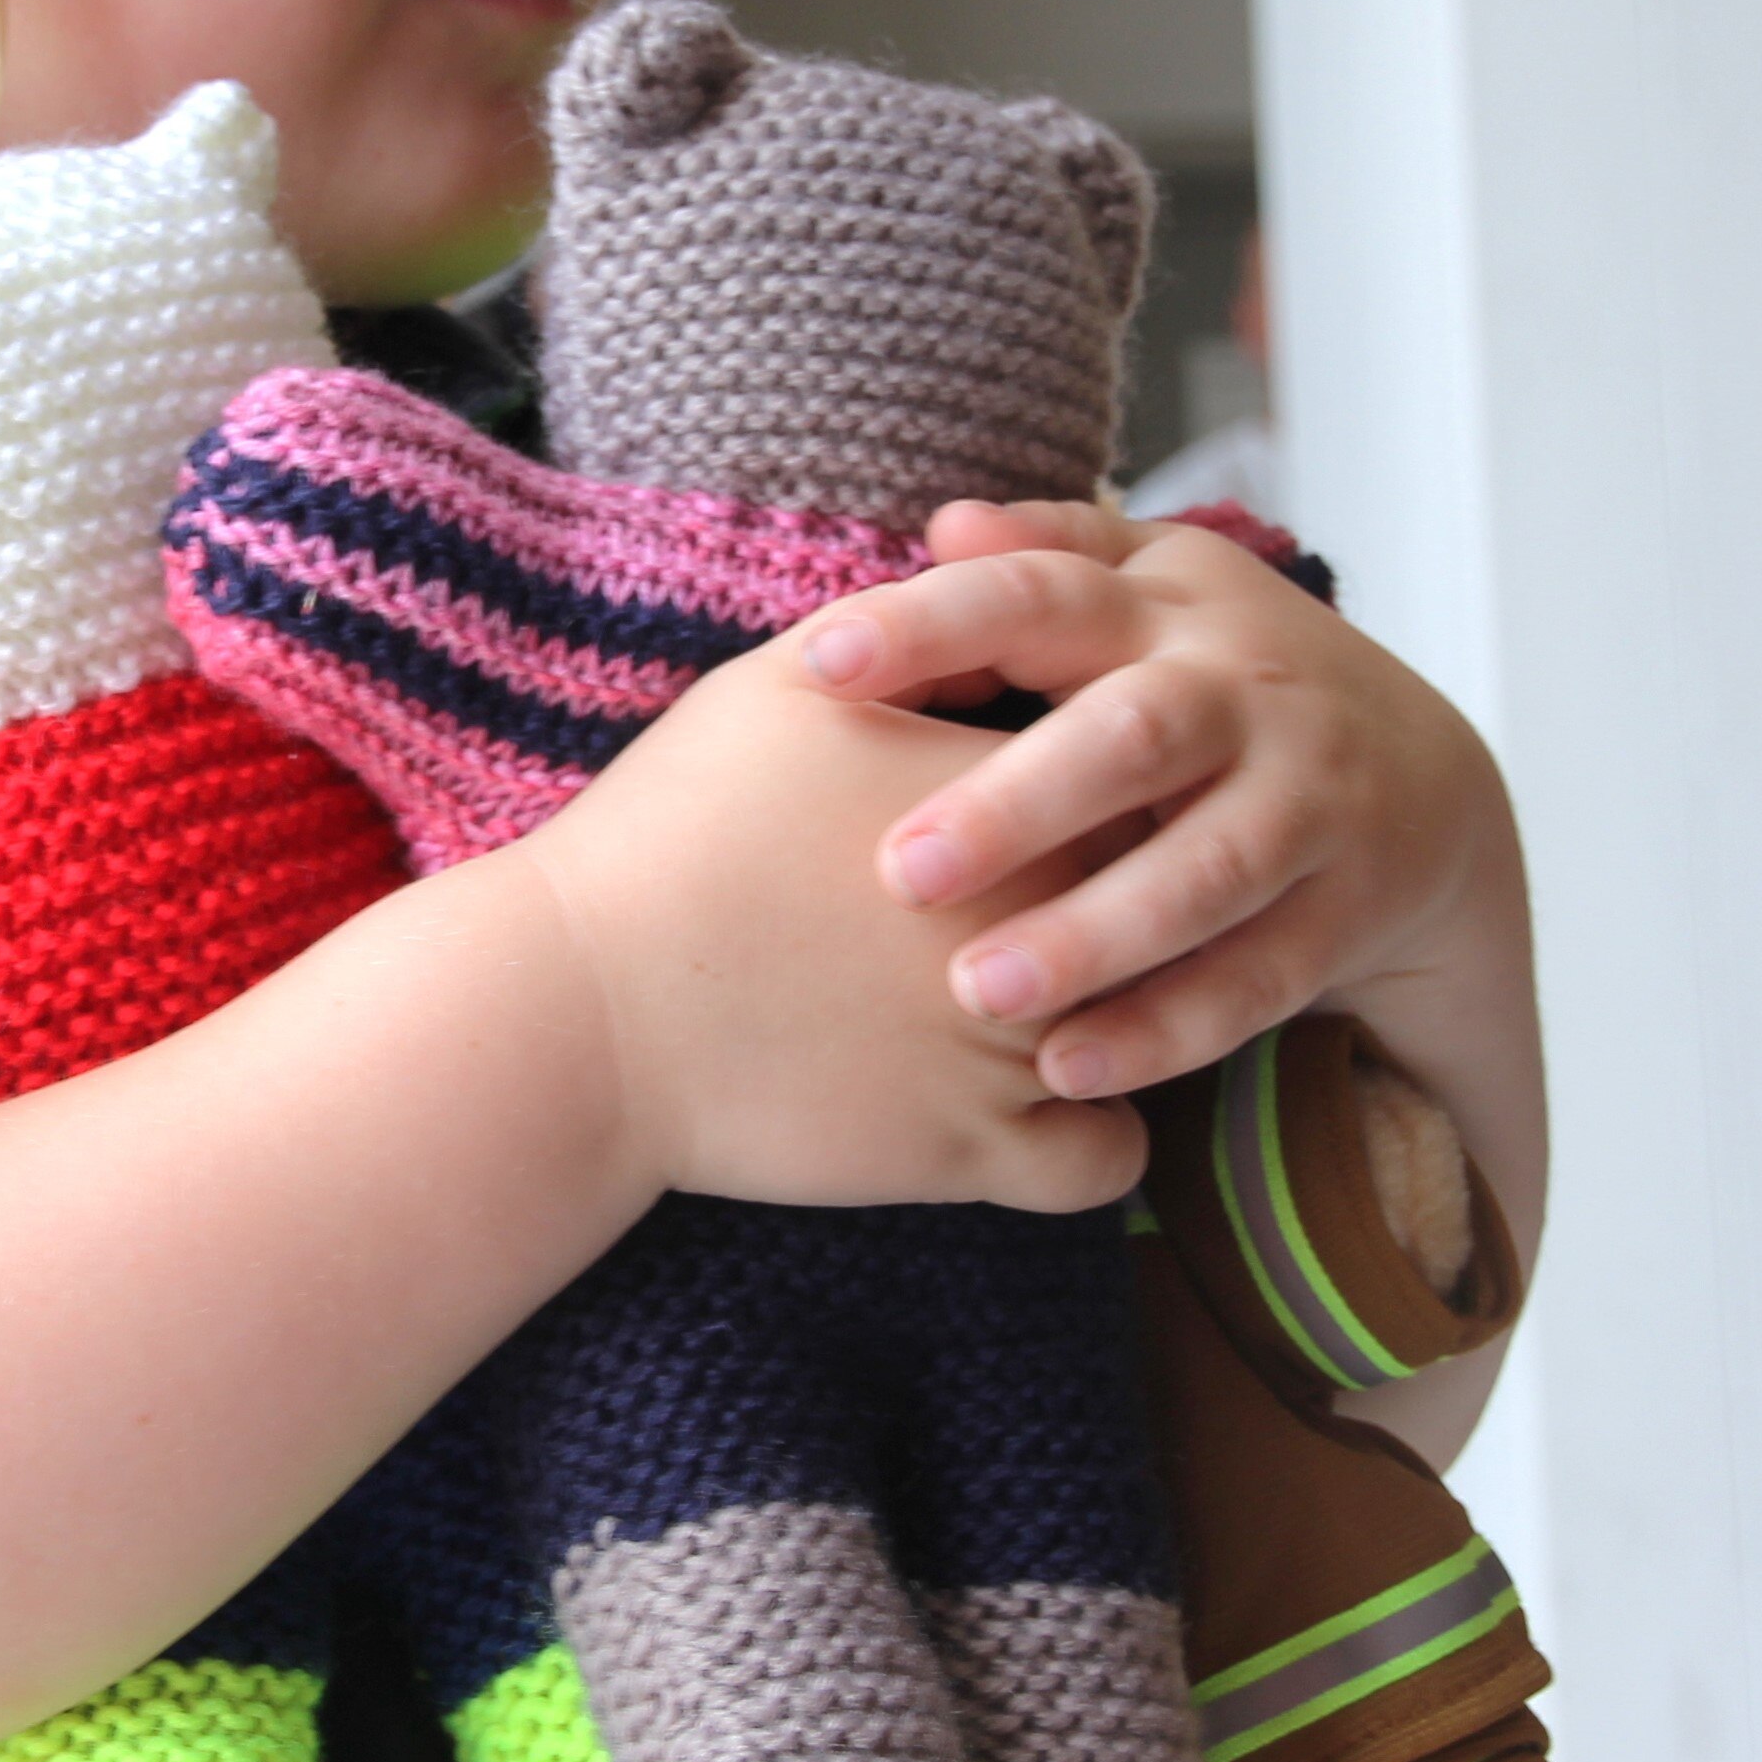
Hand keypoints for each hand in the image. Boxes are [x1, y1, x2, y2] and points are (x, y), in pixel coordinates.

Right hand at [496, 614, 1148, 1216]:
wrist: (585, 1007)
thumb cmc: (677, 829)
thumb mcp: (787, 686)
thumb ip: (918, 635)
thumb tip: (988, 596)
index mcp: (1029, 799)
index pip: (1153, 778)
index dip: (1120, 786)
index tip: (1082, 798)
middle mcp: (1056, 925)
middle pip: (1176, 909)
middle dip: (1148, 904)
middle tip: (1089, 900)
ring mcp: (1022, 1050)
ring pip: (1160, 1040)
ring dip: (1130, 1023)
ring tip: (1077, 1001)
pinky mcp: (977, 1154)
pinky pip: (1107, 1164)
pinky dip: (1087, 1143)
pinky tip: (1039, 1108)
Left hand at [795, 500, 1528, 1106]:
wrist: (1425, 777)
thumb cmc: (1215, 676)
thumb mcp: (1149, 591)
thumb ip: (1045, 557)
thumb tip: (942, 524)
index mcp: (1168, 604)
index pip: (1043, 595)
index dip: (935, 624)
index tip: (820, 668)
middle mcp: (1246, 690)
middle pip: (1133, 736)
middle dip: (1015, 805)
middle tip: (896, 873)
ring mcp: (1309, 800)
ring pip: (1203, 871)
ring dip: (1091, 936)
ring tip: (977, 990)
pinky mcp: (1350, 906)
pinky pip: (1258, 976)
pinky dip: (1165, 1026)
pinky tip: (1070, 1070)